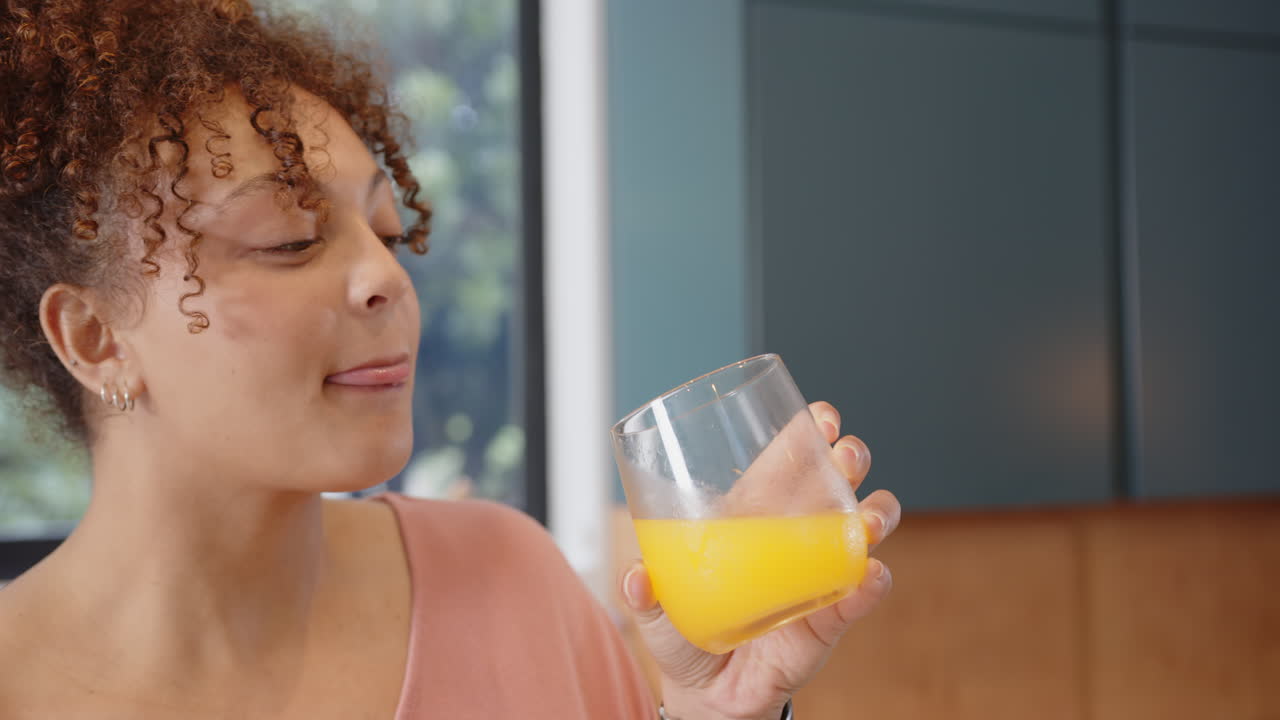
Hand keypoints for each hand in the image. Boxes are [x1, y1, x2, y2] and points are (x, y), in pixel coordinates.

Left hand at [620, 401, 900, 719]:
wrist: (709, 695)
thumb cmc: (684, 634)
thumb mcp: (656, 609)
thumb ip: (644, 592)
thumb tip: (636, 578)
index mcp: (753, 515)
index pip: (788, 461)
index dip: (810, 431)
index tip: (821, 417)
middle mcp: (795, 534)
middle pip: (836, 481)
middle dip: (850, 459)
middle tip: (846, 456)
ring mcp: (819, 572)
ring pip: (862, 527)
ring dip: (876, 512)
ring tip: (867, 518)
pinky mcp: (831, 616)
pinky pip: (860, 594)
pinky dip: (871, 583)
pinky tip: (870, 574)